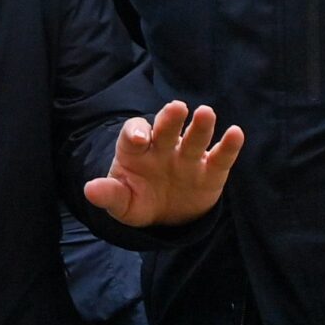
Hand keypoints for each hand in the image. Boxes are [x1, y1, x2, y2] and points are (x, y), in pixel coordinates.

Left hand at [84, 101, 245, 227]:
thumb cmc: (138, 200)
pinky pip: (220, 156)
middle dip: (169, 119)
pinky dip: (229, 145)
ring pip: (194, 137)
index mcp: (137, 150)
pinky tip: (236, 133)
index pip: (134, 133)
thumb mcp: (121, 203)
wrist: (165, 217)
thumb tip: (89, 190)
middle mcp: (164, 147)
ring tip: (206, 113)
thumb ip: (109, 195)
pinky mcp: (211, 170)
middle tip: (176, 107)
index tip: (140, 139)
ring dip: (200, 126)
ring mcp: (188, 156)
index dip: (136, 132)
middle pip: (165, 128)